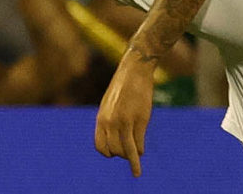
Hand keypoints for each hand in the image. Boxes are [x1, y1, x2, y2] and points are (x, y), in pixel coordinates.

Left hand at [94, 50, 155, 176]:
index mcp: (101, 118)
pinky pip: (139, 144)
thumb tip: (112, 137)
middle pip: (114, 151)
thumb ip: (108, 120)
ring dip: (132, 161)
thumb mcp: (110, 104)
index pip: (100, 146)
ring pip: (127, 151)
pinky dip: (140, 151)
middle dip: (122, 155)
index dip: (108, 152)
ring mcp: (125, 121)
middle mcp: (111, 122)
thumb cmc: (123, 87)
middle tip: (130, 152)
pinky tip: (142, 153)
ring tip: (136, 171)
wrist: (134, 70)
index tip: (115, 153)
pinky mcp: (140, 120)